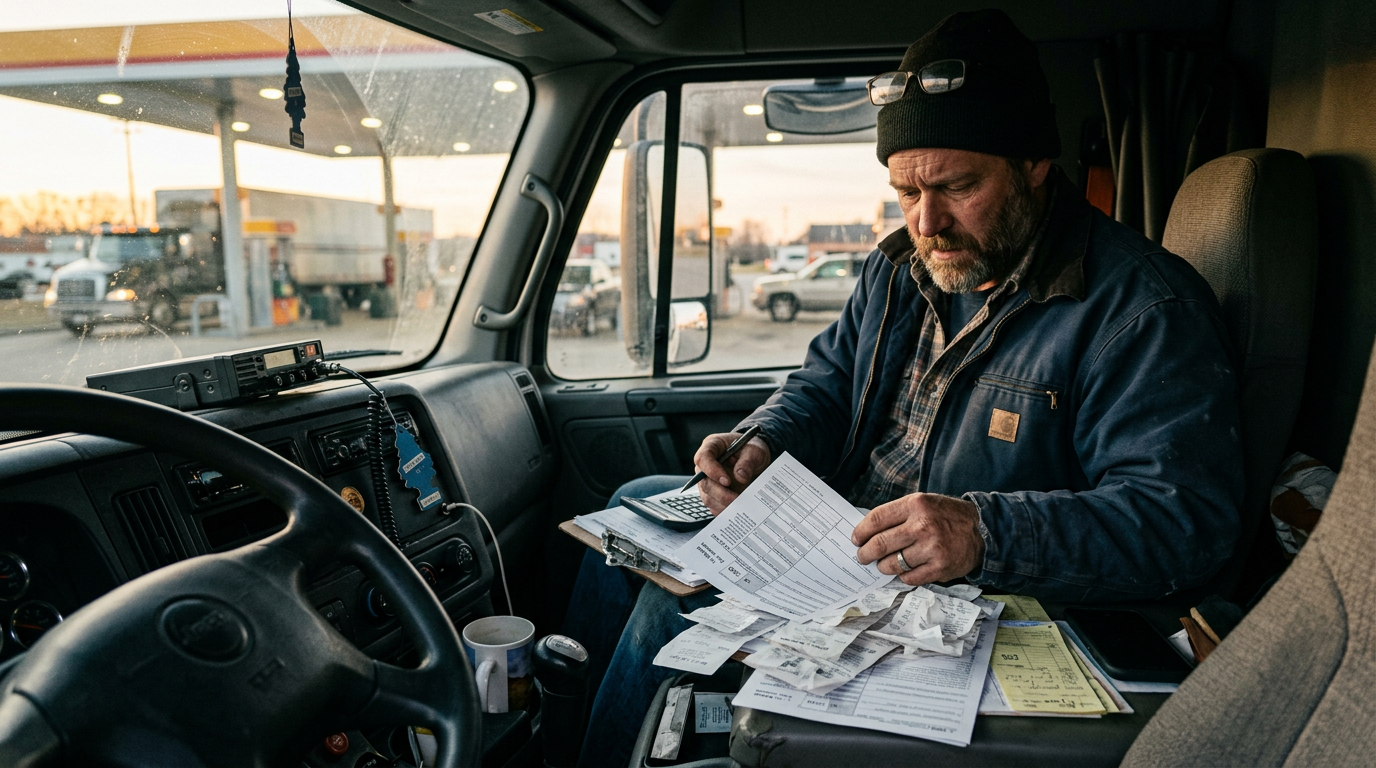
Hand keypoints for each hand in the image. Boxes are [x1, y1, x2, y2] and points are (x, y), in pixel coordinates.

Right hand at [693, 431, 772, 513]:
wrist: (755, 460)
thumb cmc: (751, 450)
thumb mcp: (754, 450)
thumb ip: (747, 461)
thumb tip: (741, 476)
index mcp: (712, 446)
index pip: (703, 458)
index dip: (711, 470)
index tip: (727, 481)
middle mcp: (705, 465)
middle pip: (704, 482)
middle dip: (720, 494)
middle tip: (736, 499)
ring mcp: (708, 481)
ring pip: (708, 497)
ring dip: (723, 504)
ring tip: (740, 506)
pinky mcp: (713, 494)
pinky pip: (714, 506)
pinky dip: (725, 510)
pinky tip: (737, 511)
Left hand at [852, 493, 985, 585]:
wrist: (981, 530)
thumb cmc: (946, 516)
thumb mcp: (923, 503)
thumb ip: (898, 514)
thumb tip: (867, 531)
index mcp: (916, 505)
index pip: (876, 519)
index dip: (861, 532)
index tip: (856, 539)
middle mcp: (923, 526)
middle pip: (880, 544)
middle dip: (866, 553)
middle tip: (863, 557)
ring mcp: (931, 548)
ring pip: (892, 564)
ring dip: (883, 566)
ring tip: (884, 564)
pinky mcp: (939, 568)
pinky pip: (908, 577)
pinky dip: (902, 576)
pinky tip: (904, 570)